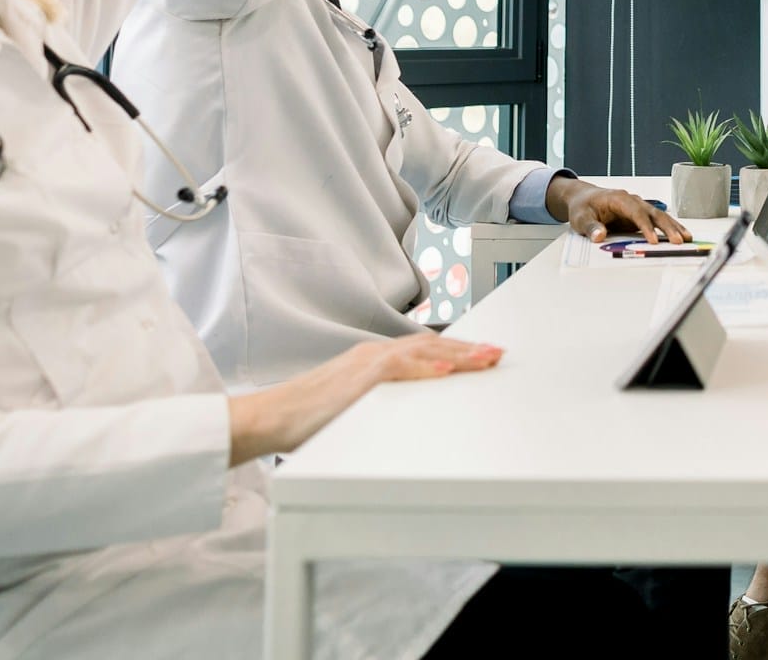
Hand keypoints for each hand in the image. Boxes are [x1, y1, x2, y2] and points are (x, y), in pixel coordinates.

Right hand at [228, 333, 501, 463]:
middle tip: (497, 355)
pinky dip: (423, 370)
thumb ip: (382, 403)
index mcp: (374, 361)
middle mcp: (373, 355)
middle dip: (468, 351)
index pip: (425, 351)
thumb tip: (410, 415)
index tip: (483, 356)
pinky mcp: (356, 378)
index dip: (457, 353)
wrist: (270, 417)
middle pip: (431, 347)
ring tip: (485, 359)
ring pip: (421, 353)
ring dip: (457, 356)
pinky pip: (397, 370)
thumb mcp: (354, 407)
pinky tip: (446, 373)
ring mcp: (365, 363)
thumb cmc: (306, 419)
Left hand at [556, 181, 692, 243]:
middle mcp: (632, 200)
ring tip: (687, 238)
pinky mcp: (640, 215)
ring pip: (660, 215)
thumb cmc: (583, 207)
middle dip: (667, 227)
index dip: (646, 227)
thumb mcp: (581, 218)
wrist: (584, 198)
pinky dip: (670, 227)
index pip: (636, 212)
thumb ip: (591, 227)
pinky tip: (681, 235)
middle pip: (653, 213)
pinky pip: (658, 221)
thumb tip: (599, 236)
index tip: (653, 241)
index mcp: (618, 199)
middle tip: (679, 241)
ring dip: (673, 227)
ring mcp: (638, 206)